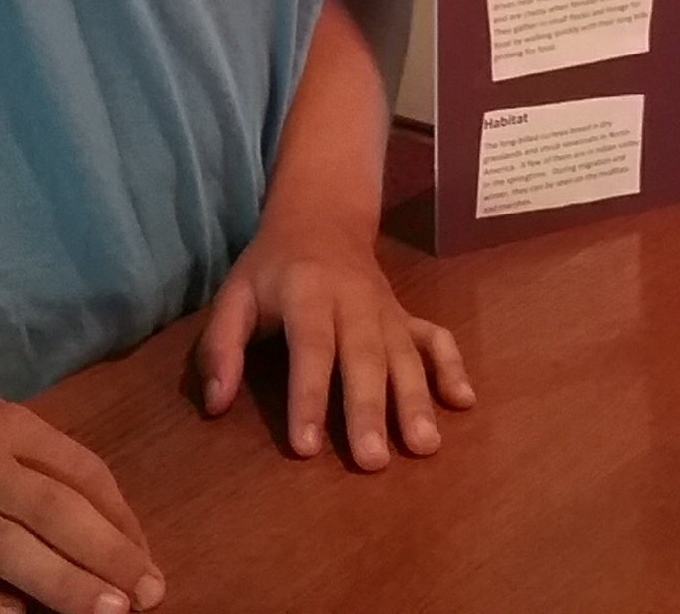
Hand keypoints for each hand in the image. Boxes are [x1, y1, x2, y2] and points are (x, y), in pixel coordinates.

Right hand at [0, 368, 161, 613]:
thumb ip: (41, 465)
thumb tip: (109, 522)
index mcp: (7, 428)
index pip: (81, 472)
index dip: (121, 519)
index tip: (147, 560)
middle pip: (52, 510)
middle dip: (107, 554)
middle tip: (149, 593)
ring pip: (3, 546)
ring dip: (61, 581)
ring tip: (108, 611)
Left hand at [192, 213, 474, 470]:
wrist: (322, 218)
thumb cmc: (272, 268)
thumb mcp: (234, 296)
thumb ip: (220, 348)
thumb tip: (216, 405)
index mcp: (307, 294)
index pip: (310, 348)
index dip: (307, 397)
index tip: (305, 447)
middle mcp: (354, 302)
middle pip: (364, 358)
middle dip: (370, 409)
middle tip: (373, 461)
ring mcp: (387, 310)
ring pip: (404, 355)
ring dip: (416, 400)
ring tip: (424, 446)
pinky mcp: (407, 316)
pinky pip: (435, 339)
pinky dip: (452, 367)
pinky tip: (464, 402)